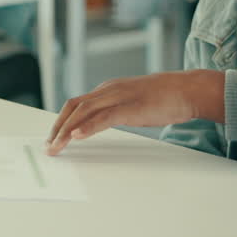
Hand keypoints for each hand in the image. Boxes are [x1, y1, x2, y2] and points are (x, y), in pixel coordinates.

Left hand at [45, 70, 224, 155]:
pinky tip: (77, 137)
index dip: (60, 121)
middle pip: (73, 107)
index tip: (52, 138)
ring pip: (83, 112)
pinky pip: (104, 117)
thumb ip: (114, 110)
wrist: (187, 90)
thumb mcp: (131, 103)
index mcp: (106, 90)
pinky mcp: (130, 107)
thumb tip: (98, 124)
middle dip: (57, 128)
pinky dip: (88, 127)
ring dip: (66, 131)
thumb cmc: (163, 98)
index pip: (75, 104)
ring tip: (57, 146)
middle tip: (48, 147)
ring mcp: (118, 97)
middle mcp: (108, 90)